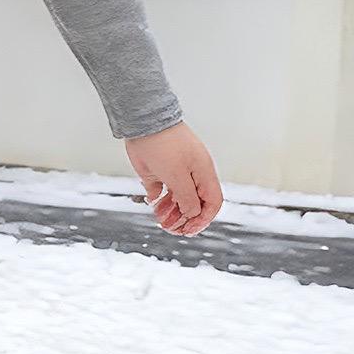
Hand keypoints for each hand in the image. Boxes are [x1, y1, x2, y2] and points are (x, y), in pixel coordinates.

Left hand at [125, 121, 223, 235]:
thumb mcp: (177, 176)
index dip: (203, 219)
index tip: (189, 230)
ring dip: (172, 212)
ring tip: (162, 221)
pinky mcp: (159, 170)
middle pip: (194, 203)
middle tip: (172, 229)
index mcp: (203, 173)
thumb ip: (187, 198)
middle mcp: (192, 173)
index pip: (212, 202)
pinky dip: (160, 201)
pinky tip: (155, 205)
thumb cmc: (163, 144)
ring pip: (178, 198)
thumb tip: (193, 214)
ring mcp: (175, 171)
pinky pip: (163, 190)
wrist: (141, 123)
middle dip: (185, 218)